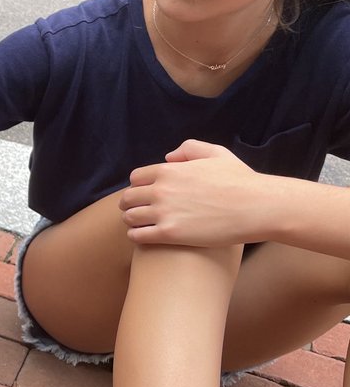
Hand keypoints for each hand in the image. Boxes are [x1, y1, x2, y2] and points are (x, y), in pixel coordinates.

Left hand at [120, 140, 264, 246]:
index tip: (145, 194)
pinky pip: (138, 236)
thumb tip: (169, 157)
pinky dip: (137, 236)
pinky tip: (145, 237)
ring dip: (132, 221)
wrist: (258, 207)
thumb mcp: (216, 154)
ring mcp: (163, 212)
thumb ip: (189, 149)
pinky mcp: (169, 234)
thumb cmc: (241, 181)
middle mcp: (161, 190)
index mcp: (168, 171)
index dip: (139, 187)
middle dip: (131, 204)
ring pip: (130, 218)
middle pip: (128, 198)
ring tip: (142, 225)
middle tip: (139, 211)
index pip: (135, 178)